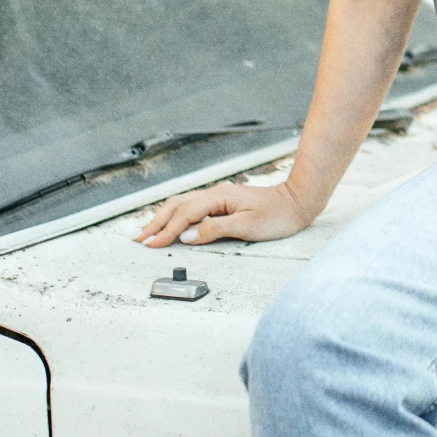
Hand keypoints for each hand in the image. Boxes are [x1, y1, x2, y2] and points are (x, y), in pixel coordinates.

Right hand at [134, 176, 310, 248]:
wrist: (297, 202)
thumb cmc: (278, 215)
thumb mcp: (248, 227)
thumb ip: (215, 230)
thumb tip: (188, 236)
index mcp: (219, 198)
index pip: (184, 215)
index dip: (165, 230)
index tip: (150, 243)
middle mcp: (215, 193)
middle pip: (176, 205)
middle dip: (156, 222)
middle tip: (140, 238)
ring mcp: (218, 196)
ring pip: (182, 204)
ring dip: (164, 218)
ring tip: (149, 232)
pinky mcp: (222, 202)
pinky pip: (192, 207)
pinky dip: (177, 216)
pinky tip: (172, 224)